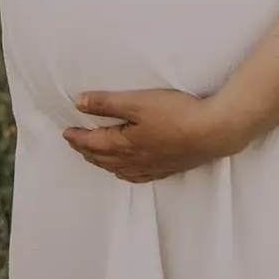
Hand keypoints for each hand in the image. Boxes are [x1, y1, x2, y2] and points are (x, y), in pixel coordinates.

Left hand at [63, 88, 242, 181]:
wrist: (212, 131)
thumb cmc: (176, 113)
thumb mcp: (138, 102)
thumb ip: (107, 103)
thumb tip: (79, 103)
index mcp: (124, 144)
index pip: (92, 143)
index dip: (77, 138)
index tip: (66, 133)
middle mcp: (134, 161)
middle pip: (103, 158)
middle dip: (86, 151)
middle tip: (76, 143)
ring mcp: (151, 167)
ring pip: (119, 169)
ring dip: (103, 163)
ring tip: (95, 156)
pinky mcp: (167, 168)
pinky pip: (138, 177)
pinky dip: (125, 173)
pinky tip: (127, 172)